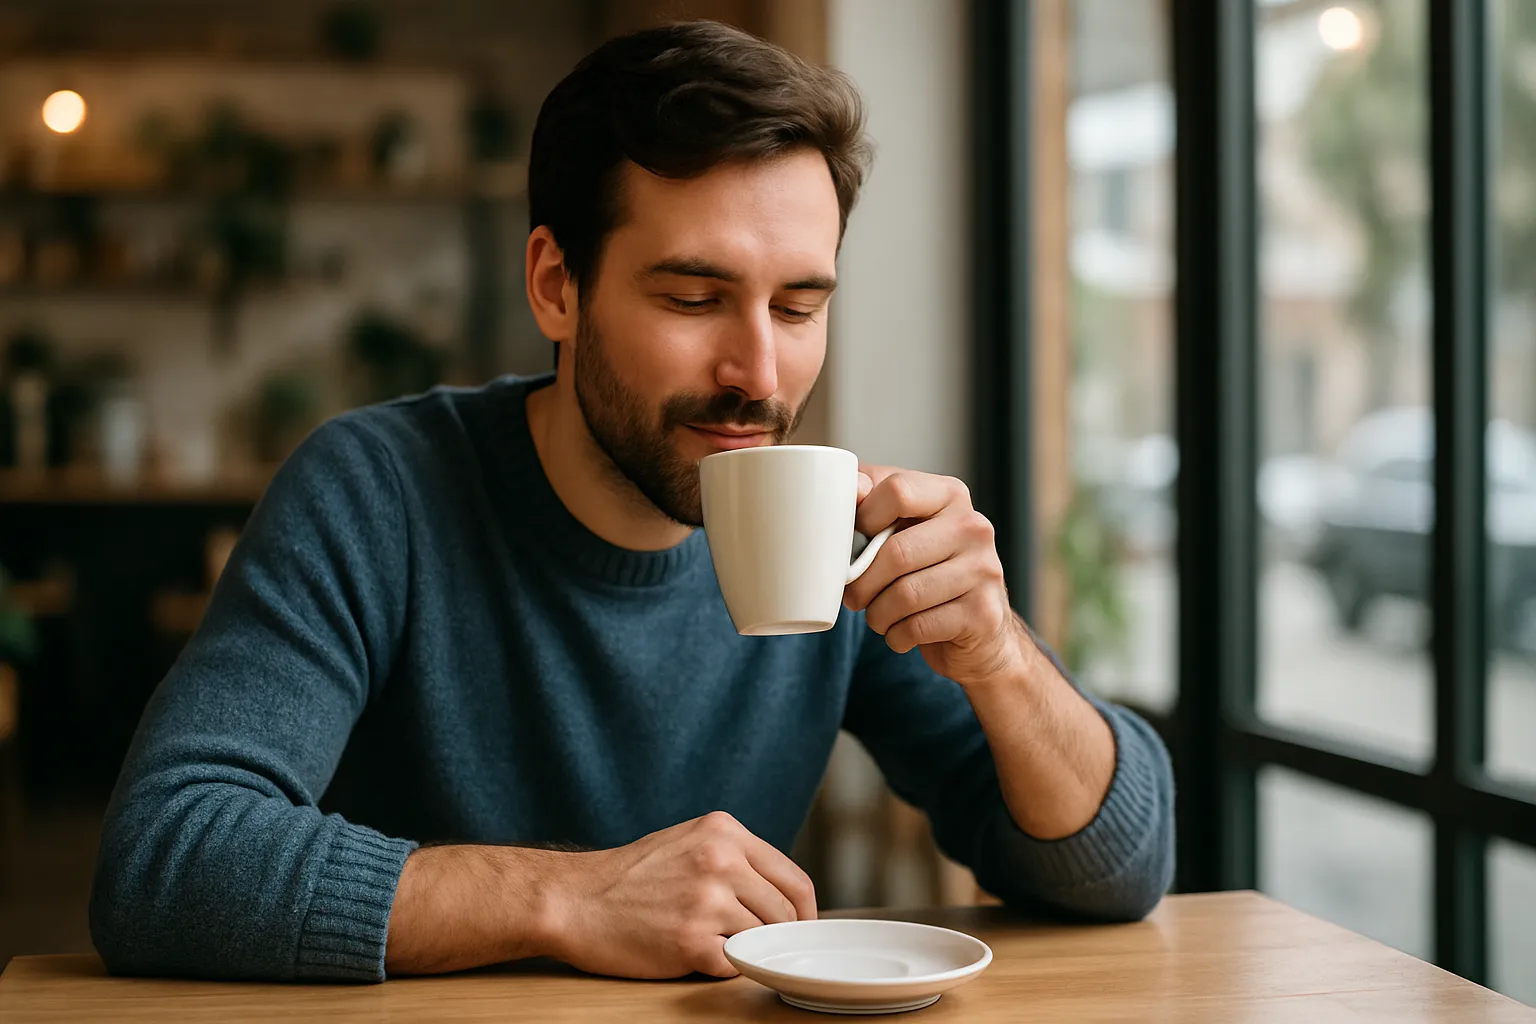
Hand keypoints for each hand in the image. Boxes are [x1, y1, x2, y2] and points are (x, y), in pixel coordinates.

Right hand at [547, 811, 815, 978]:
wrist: (574, 900)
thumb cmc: (628, 877)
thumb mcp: (688, 841)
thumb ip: (735, 859)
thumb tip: (782, 894)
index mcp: (724, 831)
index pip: (793, 878)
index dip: (804, 911)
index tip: (799, 927)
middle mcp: (720, 860)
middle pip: (784, 912)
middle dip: (778, 934)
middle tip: (758, 943)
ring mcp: (706, 900)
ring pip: (761, 938)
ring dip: (744, 948)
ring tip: (712, 942)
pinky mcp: (690, 940)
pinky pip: (733, 964)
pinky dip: (722, 966)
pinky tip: (696, 955)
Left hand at [844, 466, 1030, 687]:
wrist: (978, 629)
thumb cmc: (927, 569)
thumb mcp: (905, 526)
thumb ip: (874, 500)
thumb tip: (852, 487)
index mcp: (950, 496)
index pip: (898, 490)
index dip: (863, 517)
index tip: (855, 540)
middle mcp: (973, 528)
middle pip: (896, 552)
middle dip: (862, 583)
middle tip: (854, 596)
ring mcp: (983, 570)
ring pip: (905, 595)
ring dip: (877, 614)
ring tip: (877, 616)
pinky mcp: (982, 614)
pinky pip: (918, 627)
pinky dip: (896, 636)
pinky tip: (900, 632)